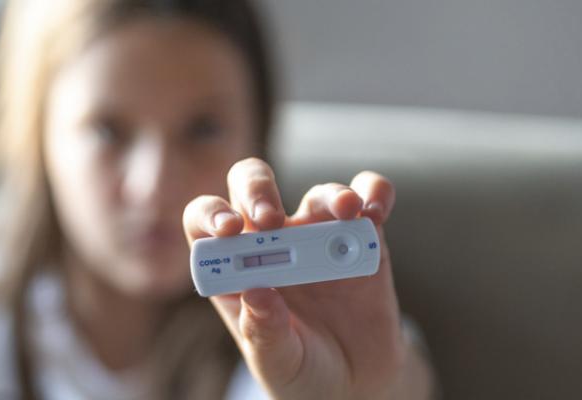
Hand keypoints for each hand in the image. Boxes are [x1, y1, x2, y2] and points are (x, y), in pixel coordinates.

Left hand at [183, 158, 431, 398]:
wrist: (355, 384)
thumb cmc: (301, 370)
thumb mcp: (277, 361)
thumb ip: (264, 331)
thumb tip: (256, 292)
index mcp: (235, 269)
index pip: (206, 225)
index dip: (211, 217)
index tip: (228, 230)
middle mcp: (271, 243)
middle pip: (252, 188)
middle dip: (258, 189)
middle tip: (271, 217)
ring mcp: (317, 236)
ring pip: (318, 193)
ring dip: (331, 195)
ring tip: (347, 211)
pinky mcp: (361, 238)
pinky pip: (366, 199)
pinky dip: (373, 193)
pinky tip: (375, 208)